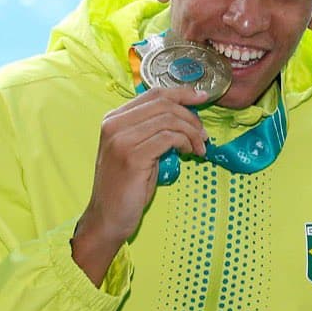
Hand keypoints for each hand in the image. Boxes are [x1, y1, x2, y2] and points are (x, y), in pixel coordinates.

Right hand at [71, 85, 209, 283]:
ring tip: (199, 148)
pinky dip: (185, 143)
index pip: (153, 93)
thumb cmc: (126, 186)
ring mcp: (121, 139)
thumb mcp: (138, 150)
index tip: (202, 98)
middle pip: (164, 103)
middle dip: (191, 116)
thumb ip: (152, 130)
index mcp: (114, 118)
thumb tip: (184, 116)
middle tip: (203, 135)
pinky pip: (169, 138)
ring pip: (169, 119)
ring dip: (192, 132)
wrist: (107, 218)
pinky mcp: (132, 156)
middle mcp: (114, 124)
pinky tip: (189, 153)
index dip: (182, 93)